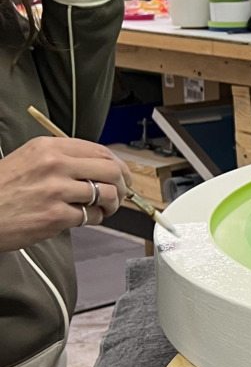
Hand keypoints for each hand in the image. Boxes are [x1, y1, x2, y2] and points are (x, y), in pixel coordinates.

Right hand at [0, 136, 131, 250]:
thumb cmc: (2, 189)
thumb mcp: (28, 159)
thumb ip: (62, 159)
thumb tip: (98, 167)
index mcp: (48, 147)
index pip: (100, 150)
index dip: (118, 164)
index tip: (122, 174)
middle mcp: (54, 165)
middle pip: (110, 170)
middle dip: (123, 184)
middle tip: (121, 193)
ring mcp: (56, 191)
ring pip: (106, 194)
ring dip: (111, 204)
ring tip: (103, 209)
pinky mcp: (56, 216)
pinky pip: (91, 216)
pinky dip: (94, 219)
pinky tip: (83, 218)